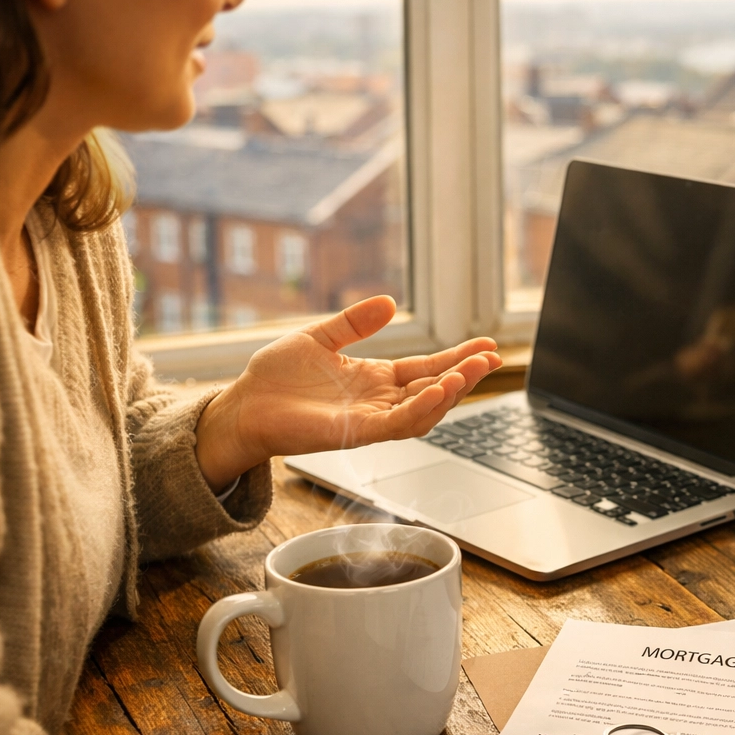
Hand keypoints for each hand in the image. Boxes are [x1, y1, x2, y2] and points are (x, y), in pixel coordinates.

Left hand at [194, 296, 501, 489]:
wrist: (243, 406)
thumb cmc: (275, 378)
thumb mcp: (320, 337)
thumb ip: (355, 323)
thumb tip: (390, 301)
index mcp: (376, 380)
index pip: (427, 369)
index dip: (458, 358)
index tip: (487, 345)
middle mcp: (380, 403)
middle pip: (435, 390)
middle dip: (466, 375)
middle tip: (492, 358)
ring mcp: (371, 420)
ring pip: (425, 412)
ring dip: (450, 393)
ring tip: (470, 372)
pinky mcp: (355, 433)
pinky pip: (398, 425)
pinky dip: (421, 409)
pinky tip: (438, 392)